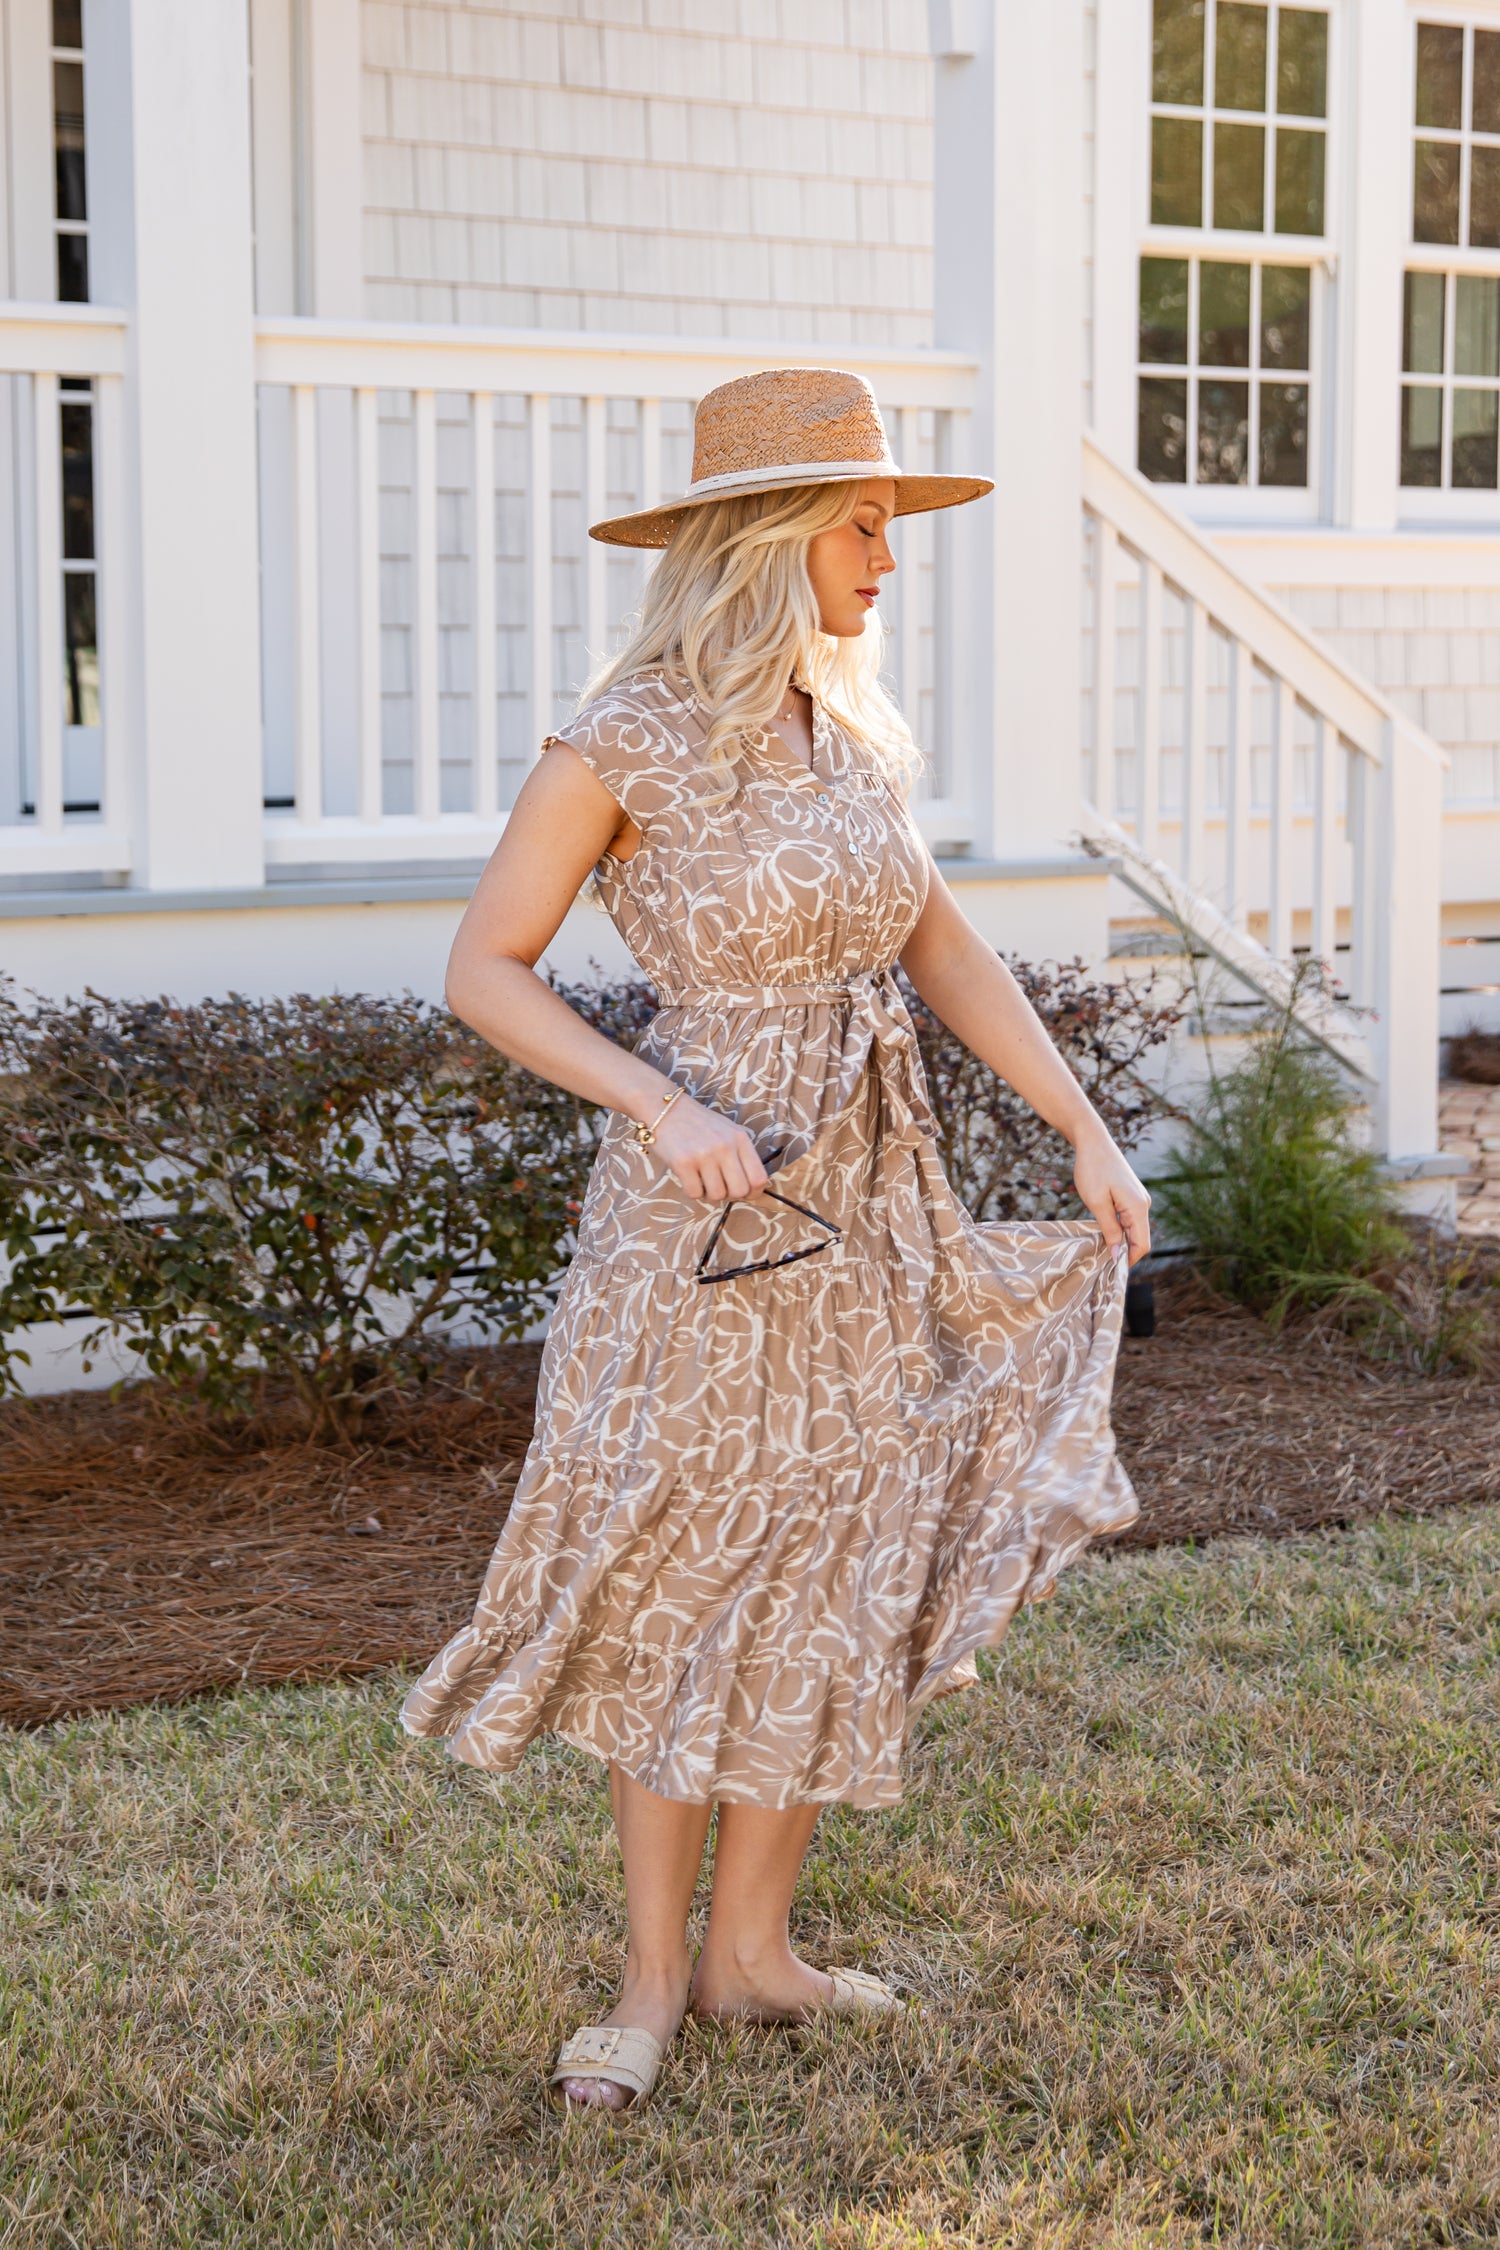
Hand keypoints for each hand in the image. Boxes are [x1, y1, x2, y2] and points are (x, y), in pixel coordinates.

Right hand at [640, 1091, 768, 1201]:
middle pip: (740, 1191)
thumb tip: (751, 1189)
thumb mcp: (728, 1131)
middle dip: (730, 1196)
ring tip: (702, 1180)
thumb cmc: (699, 1125)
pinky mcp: (683, 1163)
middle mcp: (725, 1146)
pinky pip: (694, 1193)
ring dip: (709, 1193)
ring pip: (717, 1195)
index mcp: (740, 1139)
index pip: (759, 1178)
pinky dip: (692, 1191)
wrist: (666, 1109)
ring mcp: (704, 1154)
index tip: (745, 1193)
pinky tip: (689, 1177)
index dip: (754, 1193)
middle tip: (719, 1187)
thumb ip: (741, 1156)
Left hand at [1072, 1128, 1151, 1265]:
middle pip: (1139, 1238)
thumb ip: (1109, 1229)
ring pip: (1132, 1229)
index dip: (1128, 1259)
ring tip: (1098, 1246)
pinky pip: (1128, 1219)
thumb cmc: (1092, 1169)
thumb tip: (1117, 1254)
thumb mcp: (1097, 1203)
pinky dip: (1117, 1228)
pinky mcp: (1130, 1195)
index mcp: (1139, 1207)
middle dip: (1123, 1251)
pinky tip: (1102, 1230)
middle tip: (1100, 1260)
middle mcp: (1143, 1204)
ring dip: (1119, 1239)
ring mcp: (1138, 1199)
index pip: (1142, 1244)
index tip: (1110, 1268)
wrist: (1092, 1141)